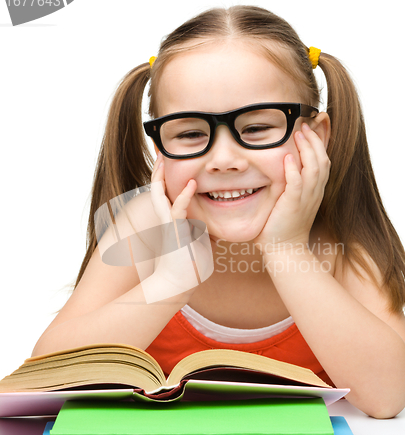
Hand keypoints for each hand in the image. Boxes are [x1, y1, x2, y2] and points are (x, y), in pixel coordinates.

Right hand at [142, 153, 212, 302]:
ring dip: (160, 175)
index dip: (169, 176)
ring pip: (159, 194)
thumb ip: (205, 231)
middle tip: (161, 152)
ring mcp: (168, 224)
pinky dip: (183, 197)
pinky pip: (175, 210)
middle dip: (159, 170)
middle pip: (158, 188)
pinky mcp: (174, 232)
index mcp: (173, 218)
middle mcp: (167, 218)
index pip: (168, 192)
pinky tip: (192, 185)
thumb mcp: (201, 242)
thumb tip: (217, 227)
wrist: (181, 282)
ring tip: (164, 157)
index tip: (175, 162)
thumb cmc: (191, 265)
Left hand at [253, 122, 330, 252]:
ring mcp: (306, 199)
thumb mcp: (289, 202)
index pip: (323, 161)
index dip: (319, 143)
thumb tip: (275, 169)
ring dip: (307, 149)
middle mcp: (314, 193)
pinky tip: (288, 157)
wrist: (285, 250)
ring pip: (314, 168)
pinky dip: (294, 169)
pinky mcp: (294, 205)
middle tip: (304, 125)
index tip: (309, 129)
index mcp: (314, 191)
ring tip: (298, 133)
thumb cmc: (282, 227)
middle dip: (315, 140)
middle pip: (322, 160)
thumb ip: (287, 185)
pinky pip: (298, 184)